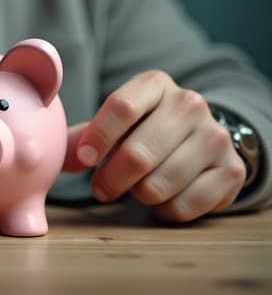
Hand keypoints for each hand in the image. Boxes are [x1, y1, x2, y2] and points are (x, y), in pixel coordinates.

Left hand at [63, 70, 246, 221]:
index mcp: (154, 84)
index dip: (98, 137)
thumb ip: (84, 137)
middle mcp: (189, 103)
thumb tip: (62, 158)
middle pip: (137, 154)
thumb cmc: (143, 129)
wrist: (200, 137)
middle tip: (101, 188)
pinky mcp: (231, 170)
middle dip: (110, 179)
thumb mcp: (116, 122)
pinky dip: (164, 211)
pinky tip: (163, 198)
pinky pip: (184, 207)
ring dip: (137, 195)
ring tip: (136, 188)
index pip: (121, 106)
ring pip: (158, 185)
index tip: (84, 159)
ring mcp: (215, 136)